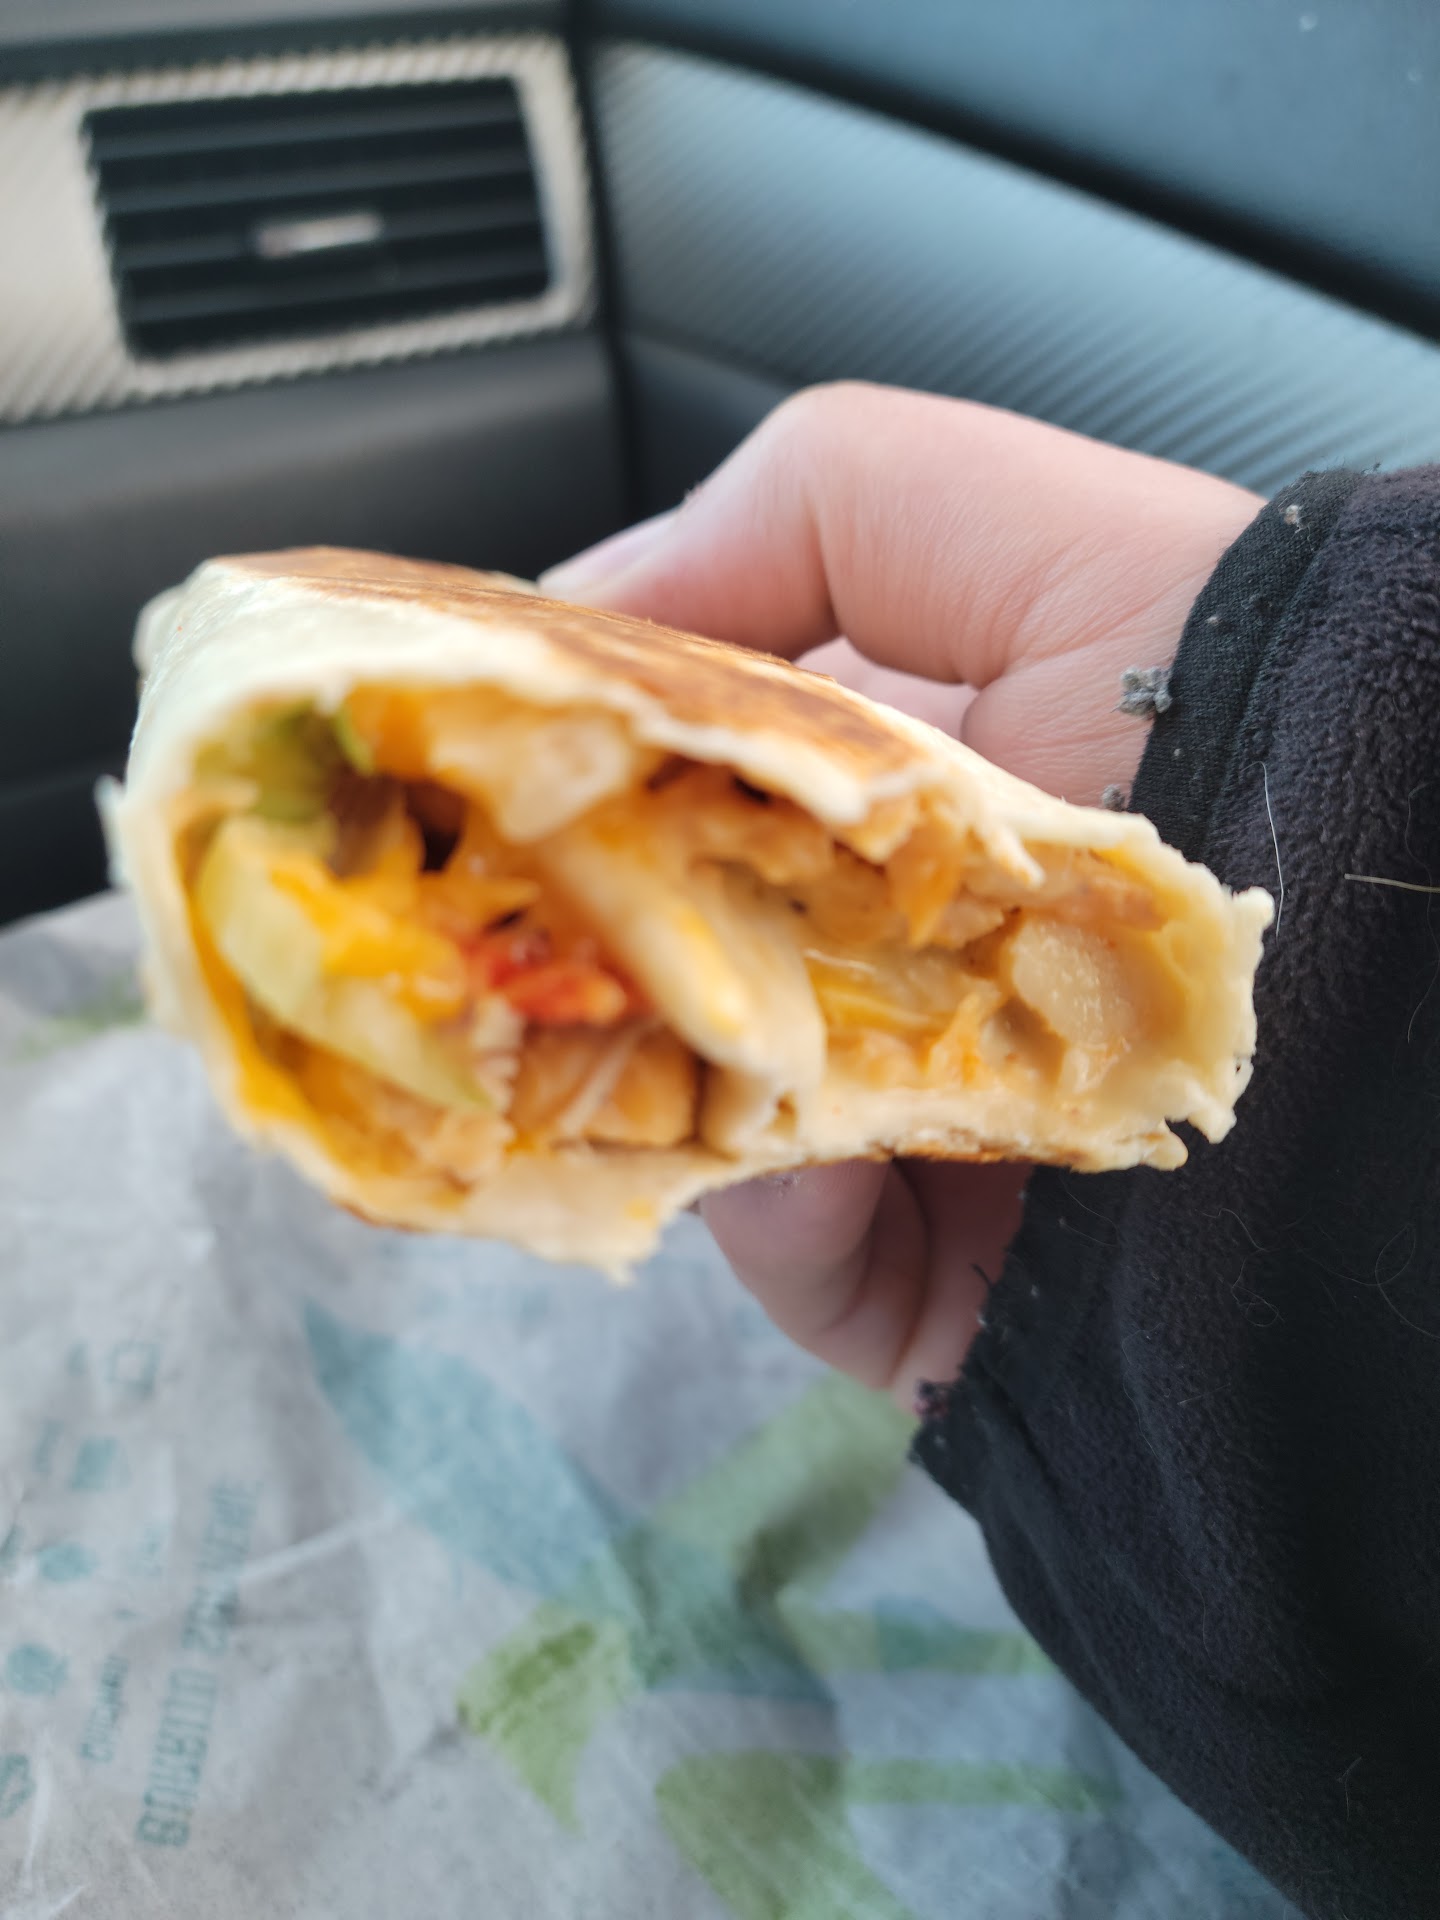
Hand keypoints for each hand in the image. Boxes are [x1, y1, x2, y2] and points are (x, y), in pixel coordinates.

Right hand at [543, 383, 1258, 1407]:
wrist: (1414, 969)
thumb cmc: (1242, 710)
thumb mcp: (1031, 533)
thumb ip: (806, 509)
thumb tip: (573, 608)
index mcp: (873, 800)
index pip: (660, 790)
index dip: (559, 781)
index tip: (467, 779)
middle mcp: (873, 957)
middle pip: (651, 966)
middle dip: (568, 952)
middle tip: (485, 939)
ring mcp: (899, 1119)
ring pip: (692, 1126)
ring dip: (661, 1096)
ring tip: (677, 1052)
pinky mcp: (936, 1267)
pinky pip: (801, 1264)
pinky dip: (779, 1221)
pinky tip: (806, 1168)